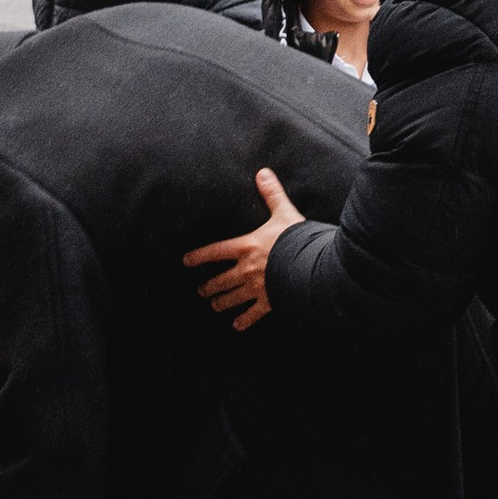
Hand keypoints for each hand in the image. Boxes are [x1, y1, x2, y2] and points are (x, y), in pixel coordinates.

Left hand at [184, 168, 303, 333]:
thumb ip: (272, 194)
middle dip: (208, 286)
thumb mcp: (284, 212)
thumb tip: (263, 172)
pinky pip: (253, 314)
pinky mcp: (270, 301)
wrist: (312, 265)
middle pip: (220, 280)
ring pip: (232, 298)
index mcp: (247, 247)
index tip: (185, 261)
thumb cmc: (296, 238)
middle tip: (200, 290)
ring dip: (221, 303)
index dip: (198, 256)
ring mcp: (257, 288)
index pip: (215, 252)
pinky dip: (244, 320)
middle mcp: (247, 270)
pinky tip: (236, 326)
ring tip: (214, 306)